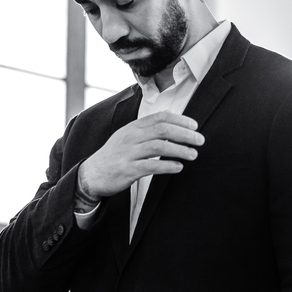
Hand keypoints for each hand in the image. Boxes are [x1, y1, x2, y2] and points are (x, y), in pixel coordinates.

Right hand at [78, 110, 202, 198]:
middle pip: (163, 130)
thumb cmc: (115, 155)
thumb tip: (171, 120)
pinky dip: (167, 166)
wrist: (91, 174)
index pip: (160, 117)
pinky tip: (178, 167)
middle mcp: (131, 137)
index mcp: (133, 127)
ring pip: (159, 147)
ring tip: (193, 154)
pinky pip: (151, 166)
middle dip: (185, 134)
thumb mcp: (127, 136)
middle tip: (200, 140)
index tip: (194, 125)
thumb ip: (146, 129)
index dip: (180, 120)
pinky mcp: (127, 170)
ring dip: (180, 150)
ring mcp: (129, 153)